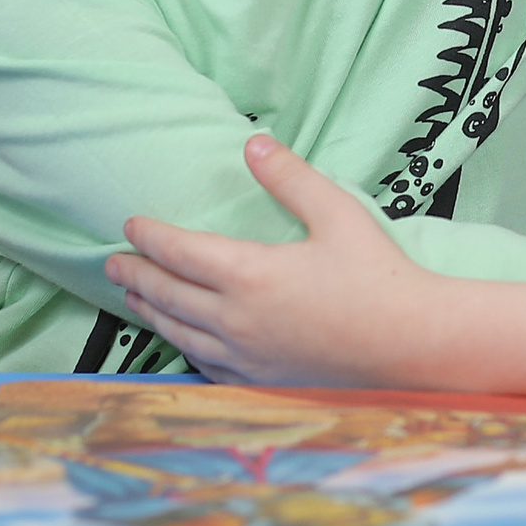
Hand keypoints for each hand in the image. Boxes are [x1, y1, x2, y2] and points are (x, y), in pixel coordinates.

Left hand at [104, 136, 437, 385]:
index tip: (129, 226)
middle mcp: (236, 320)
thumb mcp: (337, 213)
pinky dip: (182, 348)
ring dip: (151, 313)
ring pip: (179, 334)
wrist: (412, 348)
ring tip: (134, 299)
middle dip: (136, 277)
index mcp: (249, 274)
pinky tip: (182, 341)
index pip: (178, 252)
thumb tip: (253, 144)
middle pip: (167, 295)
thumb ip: (290, 178)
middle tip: (113, 265)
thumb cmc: (379, 277)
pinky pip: (205, 366)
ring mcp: (246, 357)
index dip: (148, 237)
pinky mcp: (261, 381)